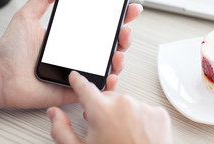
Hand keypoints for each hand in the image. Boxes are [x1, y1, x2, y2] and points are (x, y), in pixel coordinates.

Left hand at [0, 0, 142, 112]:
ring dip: (119, 57)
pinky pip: (96, 86)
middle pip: (109, 43)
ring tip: (117, 52)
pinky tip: (110, 75)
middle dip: (123, 35)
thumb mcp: (27, 16)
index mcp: (70, 35)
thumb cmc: (10, 50)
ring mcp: (78, 69)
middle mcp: (77, 52)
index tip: (128, 7)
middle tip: (125, 29)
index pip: (99, 24)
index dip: (116, 16)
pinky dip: (108, 83)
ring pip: (107, 64)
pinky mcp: (75, 87)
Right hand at [47, 71, 172, 143]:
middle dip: (102, 109)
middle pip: (106, 97)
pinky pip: (144, 109)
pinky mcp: (159, 114)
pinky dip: (139, 119)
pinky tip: (136, 135)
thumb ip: (62, 130)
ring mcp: (143, 107)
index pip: (84, 87)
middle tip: (103, 129)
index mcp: (101, 111)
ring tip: (122, 135)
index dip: (77, 81)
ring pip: (126, 103)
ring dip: (121, 114)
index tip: (75, 77)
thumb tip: (55, 113)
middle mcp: (123, 103)